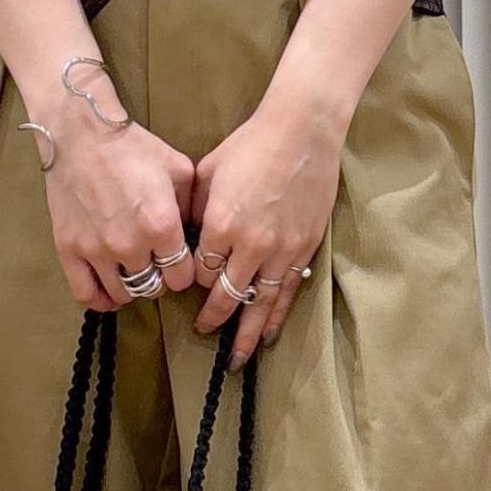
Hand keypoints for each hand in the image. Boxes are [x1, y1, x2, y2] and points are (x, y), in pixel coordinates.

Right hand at [36, 74, 198, 310]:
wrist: (81, 134)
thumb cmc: (132, 147)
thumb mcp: (178, 170)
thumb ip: (192, 207)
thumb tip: (198, 234)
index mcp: (161, 226)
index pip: (183, 278)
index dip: (184, 272)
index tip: (179, 262)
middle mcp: (130, 245)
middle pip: (154, 288)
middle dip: (159, 278)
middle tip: (156, 263)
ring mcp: (97, 251)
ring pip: (124, 294)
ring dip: (132, 287)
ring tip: (133, 272)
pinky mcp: (69, 250)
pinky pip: (86, 294)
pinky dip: (101, 300)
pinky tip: (109, 292)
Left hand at [189, 84, 343, 361]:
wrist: (302, 131)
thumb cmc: (250, 145)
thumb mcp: (206, 173)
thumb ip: (194, 210)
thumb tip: (186, 237)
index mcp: (221, 225)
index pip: (202, 272)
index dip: (196, 281)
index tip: (192, 283)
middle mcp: (250, 244)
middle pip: (228, 297)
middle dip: (213, 319)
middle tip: (204, 333)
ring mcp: (280, 250)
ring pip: (260, 305)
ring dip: (247, 334)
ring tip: (237, 360)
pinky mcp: (304, 249)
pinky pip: (287, 293)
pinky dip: (276, 317)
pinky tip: (267, 335)